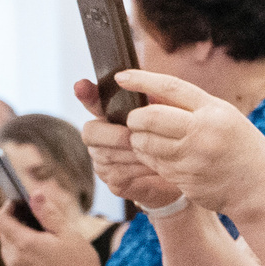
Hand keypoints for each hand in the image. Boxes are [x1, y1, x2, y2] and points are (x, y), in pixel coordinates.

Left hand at [0, 183, 113, 265]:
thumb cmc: (80, 263)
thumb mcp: (68, 233)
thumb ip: (48, 213)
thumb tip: (34, 194)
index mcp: (24, 244)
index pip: (0, 219)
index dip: (8, 207)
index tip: (21, 203)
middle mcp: (14, 259)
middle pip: (3, 232)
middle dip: (16, 221)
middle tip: (37, 217)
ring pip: (7, 246)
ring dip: (18, 237)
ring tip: (41, 235)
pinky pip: (12, 260)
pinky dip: (21, 252)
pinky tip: (41, 253)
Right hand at [75, 78, 182, 207]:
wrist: (182, 173)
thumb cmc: (170, 137)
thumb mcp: (166, 115)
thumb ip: (153, 100)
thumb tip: (144, 84)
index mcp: (111, 115)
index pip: (91, 100)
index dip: (85, 93)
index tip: (82, 85)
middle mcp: (101, 137)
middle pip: (90, 132)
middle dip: (112, 135)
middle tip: (131, 136)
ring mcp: (104, 160)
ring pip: (105, 154)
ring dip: (130, 152)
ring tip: (152, 151)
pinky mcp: (114, 181)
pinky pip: (118, 173)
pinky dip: (137, 169)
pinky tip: (154, 166)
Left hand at [116, 70, 264, 216]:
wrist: (261, 189)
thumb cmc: (243, 149)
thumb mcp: (226, 118)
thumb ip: (194, 107)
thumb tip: (152, 95)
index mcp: (215, 111)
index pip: (171, 88)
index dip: (142, 80)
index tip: (122, 77)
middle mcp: (203, 133)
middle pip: (150, 117)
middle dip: (134, 117)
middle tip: (133, 119)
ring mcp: (192, 159)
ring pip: (146, 144)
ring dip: (138, 140)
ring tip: (144, 138)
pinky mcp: (184, 180)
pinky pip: (154, 164)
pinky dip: (149, 158)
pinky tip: (158, 156)